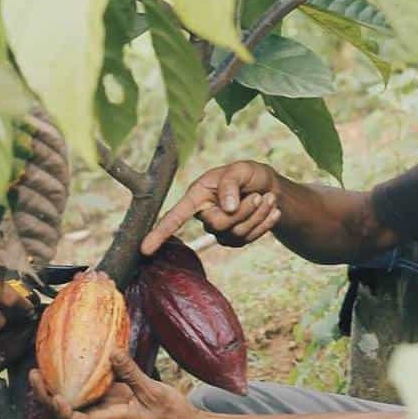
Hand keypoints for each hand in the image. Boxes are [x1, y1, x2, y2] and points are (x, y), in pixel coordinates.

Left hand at [29, 351, 201, 418]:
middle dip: (47, 395)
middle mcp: (105, 413)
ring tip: (42, 366)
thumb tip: (111, 351)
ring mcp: (109, 405)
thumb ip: (132, 373)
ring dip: (58, 385)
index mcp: (114, 418)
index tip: (54, 396)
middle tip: (34, 373)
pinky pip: (93, 387)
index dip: (63, 412)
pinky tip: (74, 361)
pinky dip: (81, 376)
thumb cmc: (170, 415)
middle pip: (68, 410)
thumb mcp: (154, 392)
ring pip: (77, 398)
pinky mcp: (115, 396)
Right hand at [141, 161, 281, 254]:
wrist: (269, 187)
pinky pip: (249, 238)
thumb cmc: (249, 175)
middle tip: (258, 195)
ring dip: (257, 215)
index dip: (160, 232)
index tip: (144, 249)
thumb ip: (230, 183)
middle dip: (243, 211)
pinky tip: (273, 210)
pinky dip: (265, 223)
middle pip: (218, 225)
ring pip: (236, 233)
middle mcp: (204, 214)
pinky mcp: (235, 239)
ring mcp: (220, 230)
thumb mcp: (241, 169)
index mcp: (198, 195)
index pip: (176, 215)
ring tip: (268, 198)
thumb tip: (226, 208)